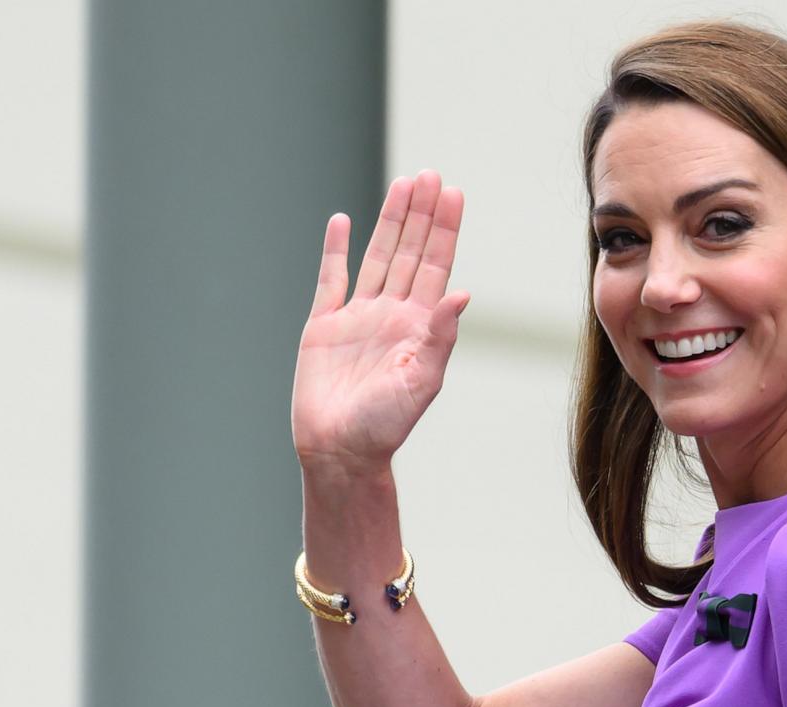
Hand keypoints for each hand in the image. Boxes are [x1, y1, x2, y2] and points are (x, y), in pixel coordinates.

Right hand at [292, 170, 469, 472]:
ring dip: (389, 221)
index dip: (444, 230)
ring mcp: (357, 317)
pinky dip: (335, 250)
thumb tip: (463, 294)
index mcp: (419, 326)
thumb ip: (441, 336)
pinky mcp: (323, 326)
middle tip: (431, 175)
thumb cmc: (386, 425)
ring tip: (403, 185)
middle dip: (421, 214)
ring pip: (377, 257)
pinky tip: (343, 222)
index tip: (454, 193)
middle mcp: (391, 314)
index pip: (436, 266)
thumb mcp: (423, 381)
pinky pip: (331, 280)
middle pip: (410, 252)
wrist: (340, 451)